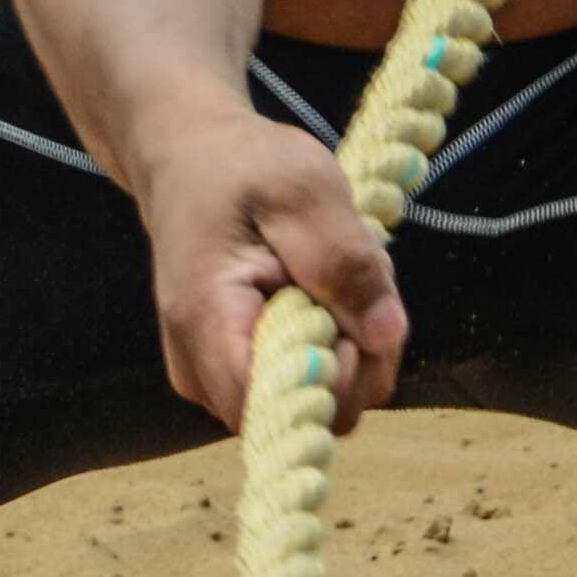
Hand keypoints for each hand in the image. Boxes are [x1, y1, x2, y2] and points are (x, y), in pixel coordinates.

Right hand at [137, 108, 407, 432]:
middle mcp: (202, 371)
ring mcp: (217, 380)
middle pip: (307, 414)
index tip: (345, 314)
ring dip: (350, 349)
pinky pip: (310, 387)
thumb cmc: (243, 168)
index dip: (334, 375)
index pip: (279, 405)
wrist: (191, 162)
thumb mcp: (305, 190)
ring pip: (318, 404)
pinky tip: (321, 298)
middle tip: (349, 284)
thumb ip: (345, 262)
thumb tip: (384, 336)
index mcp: (207, 323)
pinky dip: (336, 347)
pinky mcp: (239, 377)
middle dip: (355, 358)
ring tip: (330, 282)